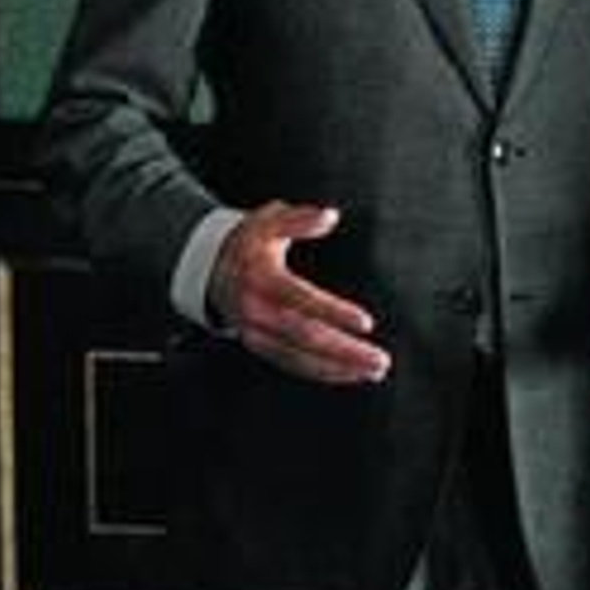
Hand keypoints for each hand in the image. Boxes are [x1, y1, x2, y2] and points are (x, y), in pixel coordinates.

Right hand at [210, 201, 387, 384]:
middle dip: (345, 350)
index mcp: (261, 279)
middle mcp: (257, 311)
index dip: (334, 312)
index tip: (366, 322)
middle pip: (306, 337)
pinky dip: (323, 372)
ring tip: (374, 370)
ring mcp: (256, 332)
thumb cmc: (248, 242)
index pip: (302, 300)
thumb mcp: (269, 220)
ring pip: (300, 357)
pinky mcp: (260, 345)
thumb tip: (329, 216)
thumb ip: (299, 219)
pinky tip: (350, 373)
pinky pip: (293, 364)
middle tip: (380, 359)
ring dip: (339, 368)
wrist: (210, 267)